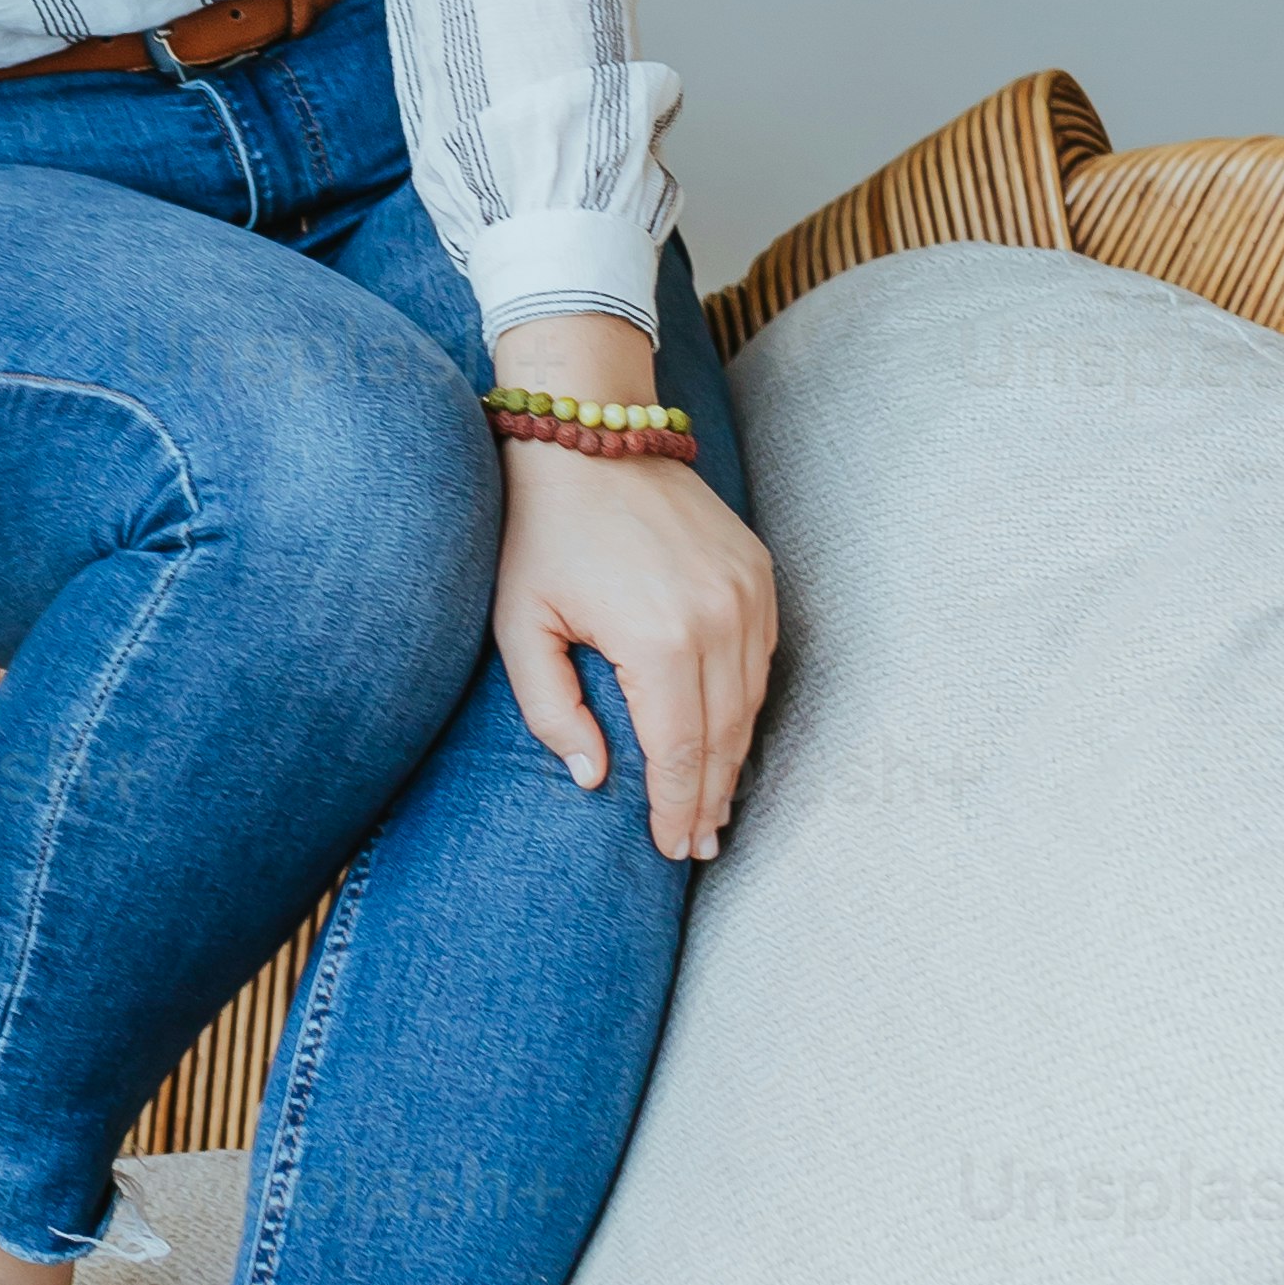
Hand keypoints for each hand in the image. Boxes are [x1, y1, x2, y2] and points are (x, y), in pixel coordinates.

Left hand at [491, 437, 776, 862]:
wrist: (585, 435)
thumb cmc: (538, 531)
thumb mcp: (520, 625)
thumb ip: (552, 710)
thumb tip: (594, 779)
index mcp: (658, 639)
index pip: (679, 752)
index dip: (677, 807)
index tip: (671, 849)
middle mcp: (718, 618)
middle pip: (724, 736)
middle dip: (710, 798)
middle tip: (700, 846)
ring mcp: (747, 591)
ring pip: (751, 701)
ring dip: (735, 757)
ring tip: (714, 806)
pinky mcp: (757, 570)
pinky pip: (763, 657)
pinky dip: (748, 702)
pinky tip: (728, 734)